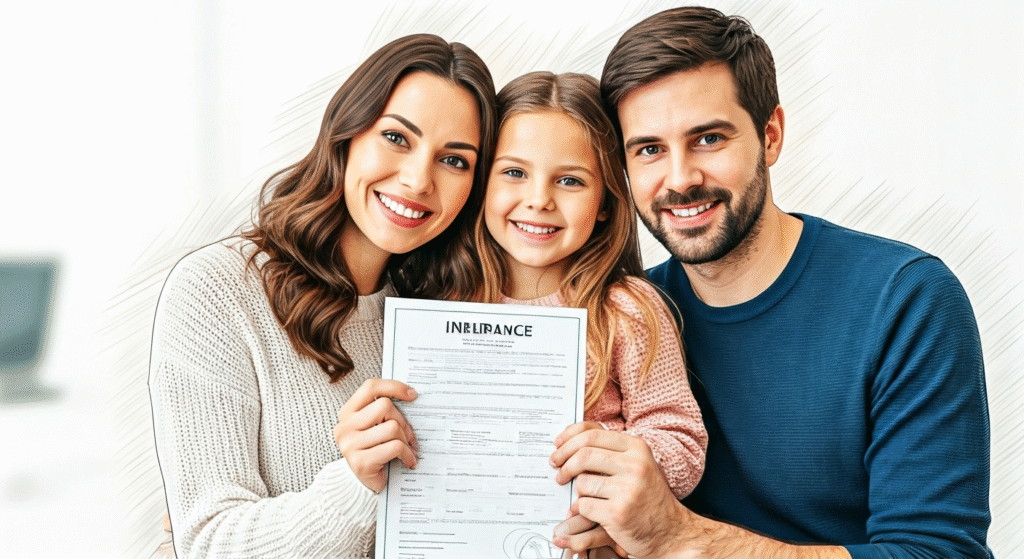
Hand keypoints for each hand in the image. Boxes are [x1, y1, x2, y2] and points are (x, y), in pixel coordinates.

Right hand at [333, 378, 417, 491]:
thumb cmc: (375, 450)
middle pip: (385, 406)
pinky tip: (408, 460)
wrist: (363, 485)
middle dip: (402, 420)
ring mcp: (350, 445)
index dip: (393, 387)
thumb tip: (411, 396)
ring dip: (405, 439)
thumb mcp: (375, 426)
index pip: (370, 387)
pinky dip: (407, 454)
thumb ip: (385, 411)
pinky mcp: (360, 462)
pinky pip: (395, 447)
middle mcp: (344, 427)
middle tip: (408, 434)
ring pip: (392, 427)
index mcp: (347, 413)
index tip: (412, 395)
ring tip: (406, 449)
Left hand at [550, 423, 686, 557]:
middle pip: (583, 455)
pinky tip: (594, 513)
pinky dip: (583, 510)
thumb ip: (608, 448)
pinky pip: (584, 506)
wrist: (670, 531)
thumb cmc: (647, 495)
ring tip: (588, 497)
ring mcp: (627, 489)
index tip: (557, 448)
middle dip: (563, 464)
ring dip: (578, 492)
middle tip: (558, 472)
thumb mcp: (636, 463)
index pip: (592, 434)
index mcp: (637, 447)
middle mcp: (635, 465)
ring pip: (582, 482)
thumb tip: (568, 438)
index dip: (568, 440)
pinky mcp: (617, 513)